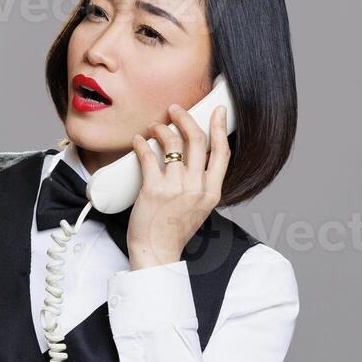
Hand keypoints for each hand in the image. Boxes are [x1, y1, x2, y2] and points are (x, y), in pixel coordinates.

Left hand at [126, 102, 228, 268]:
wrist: (157, 251)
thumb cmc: (174, 229)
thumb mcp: (199, 207)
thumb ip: (201, 183)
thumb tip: (194, 156)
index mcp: (212, 191)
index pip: (222, 151)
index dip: (220, 127)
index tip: (217, 110)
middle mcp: (197, 187)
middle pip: (196, 140)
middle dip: (185, 118)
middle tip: (174, 109)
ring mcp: (176, 188)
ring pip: (172, 143)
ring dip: (161, 129)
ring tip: (153, 127)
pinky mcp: (154, 189)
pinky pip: (149, 155)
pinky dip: (142, 143)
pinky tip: (138, 140)